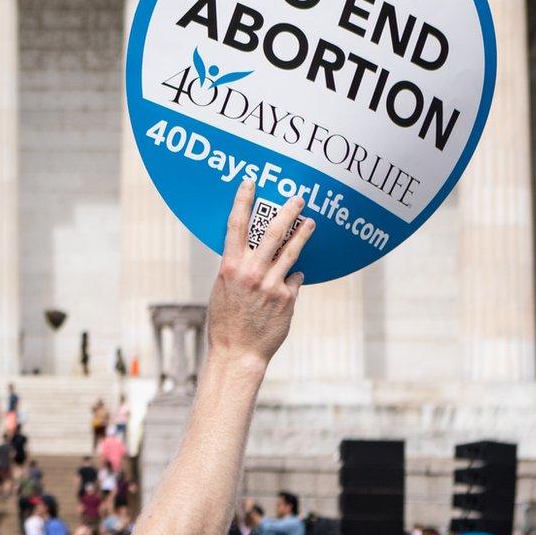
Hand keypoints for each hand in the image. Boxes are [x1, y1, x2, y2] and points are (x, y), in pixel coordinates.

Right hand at [204, 177, 311, 366]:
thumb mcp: (223, 289)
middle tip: (298, 198)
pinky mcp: (287, 298)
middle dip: (287, 211)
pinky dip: (292, 278)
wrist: (237, 352)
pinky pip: (294, 279)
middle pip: (273, 232)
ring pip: (292, 251)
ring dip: (303, 234)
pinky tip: (289, 283)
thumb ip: (237, 269)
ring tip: (311, 223)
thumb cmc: (226, 321)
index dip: (243, 200)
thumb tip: (251, 255)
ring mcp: (271, 284)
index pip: (236, 225)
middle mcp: (251, 272)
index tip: (250, 182)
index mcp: (230, 266)